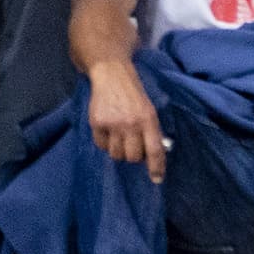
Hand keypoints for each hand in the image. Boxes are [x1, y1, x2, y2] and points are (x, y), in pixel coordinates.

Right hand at [88, 64, 167, 182]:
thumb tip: (153, 156)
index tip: (156, 179)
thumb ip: (151, 131)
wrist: (111, 74)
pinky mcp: (97, 122)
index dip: (157, 168)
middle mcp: (131, 123)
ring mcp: (112, 124)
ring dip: (119, 150)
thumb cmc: (133, 94)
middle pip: (133, 157)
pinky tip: (108, 131)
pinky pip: (101, 145)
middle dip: (134, 155)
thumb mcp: (149, 109)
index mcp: (148, 119)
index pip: (155, 150)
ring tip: (120, 138)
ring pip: (116, 154)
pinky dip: (105, 143)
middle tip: (133, 146)